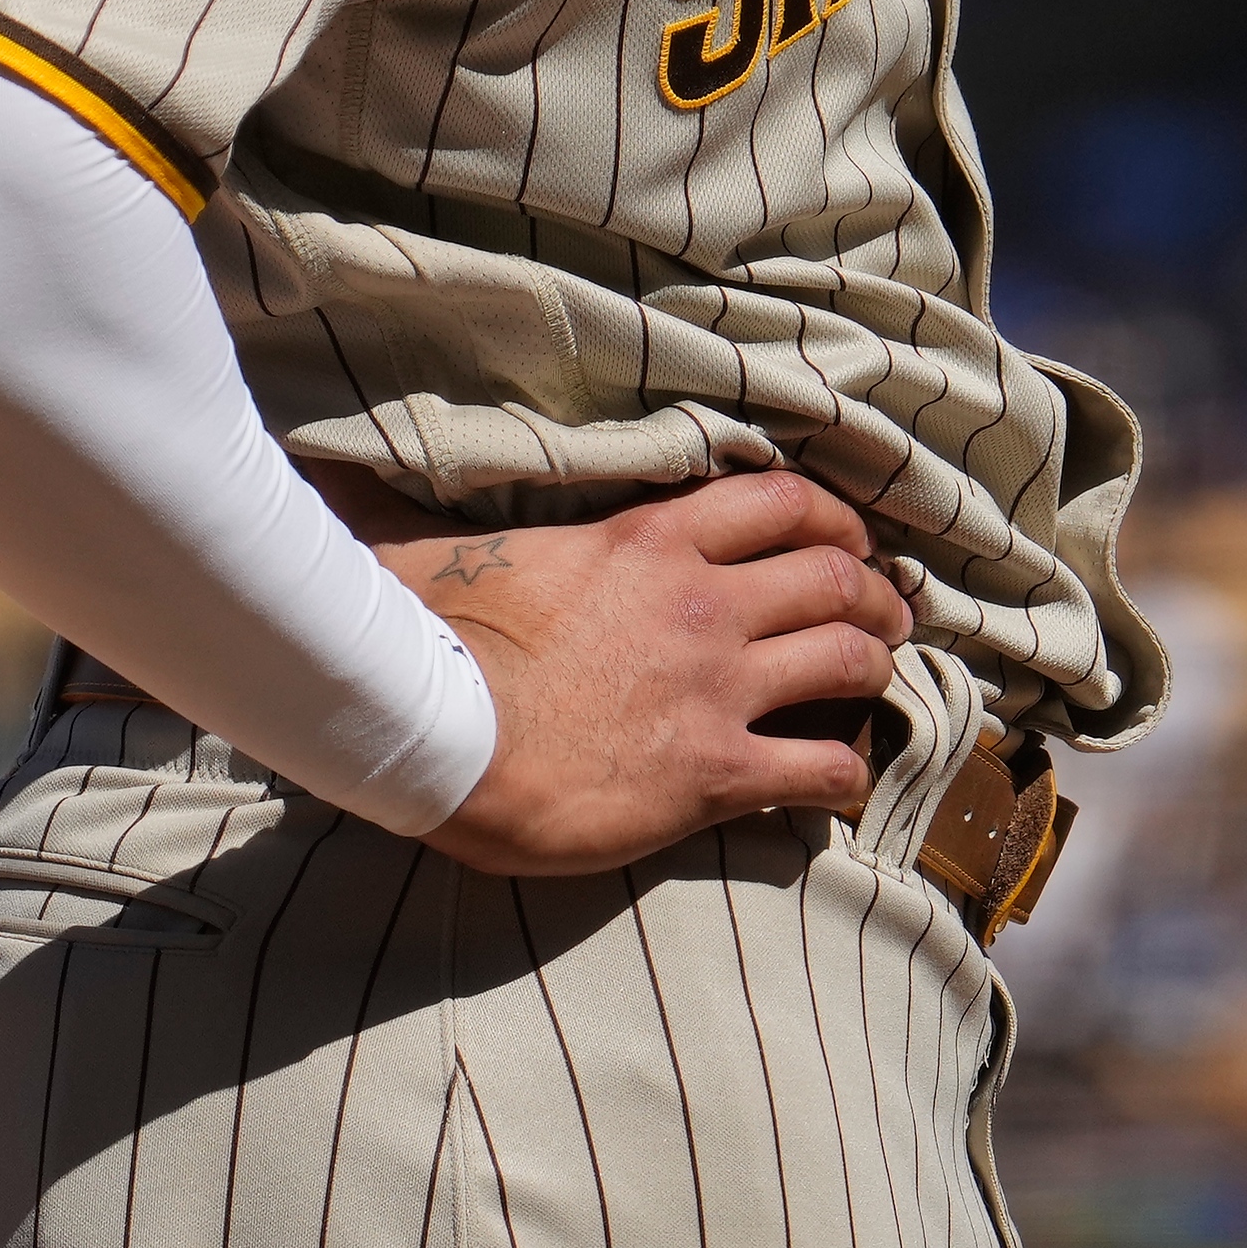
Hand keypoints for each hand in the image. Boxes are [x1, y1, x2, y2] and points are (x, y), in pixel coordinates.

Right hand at [345, 470, 916, 877]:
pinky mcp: (713, 772)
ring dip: (877, 669)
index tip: (849, 540)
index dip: (835, 519)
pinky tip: (844, 783)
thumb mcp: (469, 549)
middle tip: (887, 615)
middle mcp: (705, 602)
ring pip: (848, 661)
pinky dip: (846, 774)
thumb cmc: (429, 635)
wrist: (425, 731)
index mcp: (655, 539)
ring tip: (881, 682)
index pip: (783, 502)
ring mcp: (717, 687)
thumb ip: (471, 513)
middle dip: (875, 595)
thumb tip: (359, 464)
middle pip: (836, 578)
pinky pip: (819, 769)